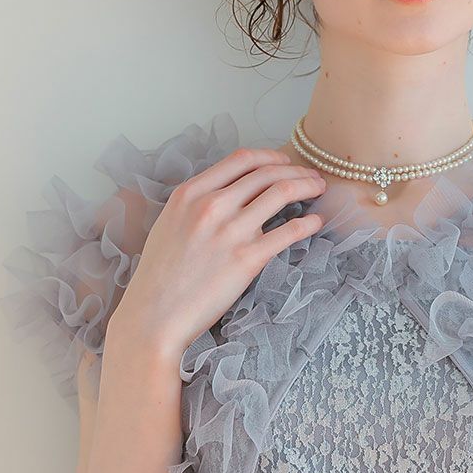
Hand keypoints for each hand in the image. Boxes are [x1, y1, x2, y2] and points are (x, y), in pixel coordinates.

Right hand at [116, 148, 326, 361]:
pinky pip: (288, 232)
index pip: (240, 159)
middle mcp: (211, 205)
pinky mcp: (246, 260)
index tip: (283, 162)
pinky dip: (308, 224)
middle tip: (311, 176)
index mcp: (190, 193)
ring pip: (281, 192)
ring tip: (318, 191)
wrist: (154, 316)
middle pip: (266, 172)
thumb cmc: (159, 278)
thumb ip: (196, 205)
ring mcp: (230, 231)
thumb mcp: (169, 225)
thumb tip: (227, 196)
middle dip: (295, 169)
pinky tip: (316, 223)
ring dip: (307, 186)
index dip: (269, 156)